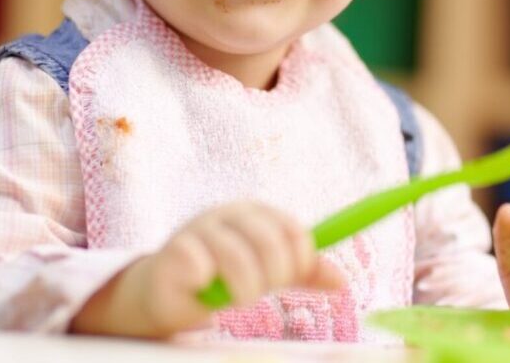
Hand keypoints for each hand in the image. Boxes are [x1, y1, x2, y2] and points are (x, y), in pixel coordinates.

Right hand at [71, 200, 344, 337]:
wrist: (167, 292)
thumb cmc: (223, 277)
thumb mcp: (267, 271)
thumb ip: (302, 274)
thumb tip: (341, 282)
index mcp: (255, 213)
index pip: (292, 228)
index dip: (301, 258)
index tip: (291, 278)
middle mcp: (228, 214)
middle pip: (269, 240)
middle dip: (273, 276)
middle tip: (260, 292)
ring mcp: (199, 228)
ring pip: (236, 257)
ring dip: (243, 288)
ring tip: (237, 296)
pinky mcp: (173, 251)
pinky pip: (198, 263)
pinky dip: (207, 281)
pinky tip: (204, 284)